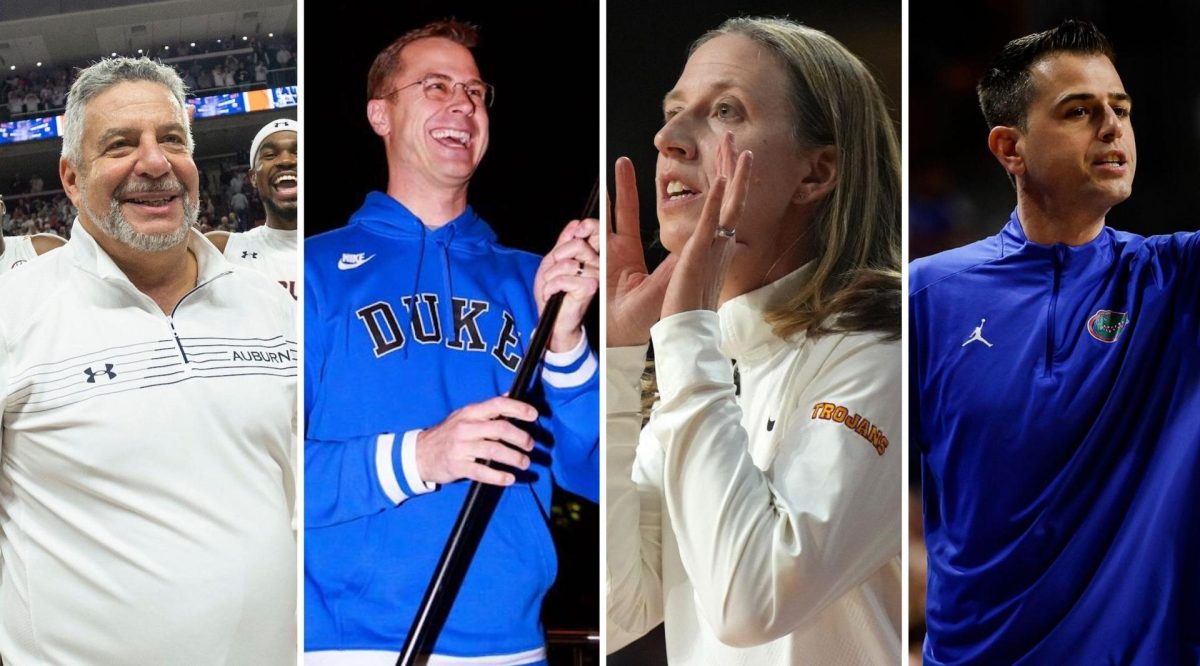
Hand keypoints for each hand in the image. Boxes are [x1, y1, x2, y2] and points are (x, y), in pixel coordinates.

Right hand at [415, 396, 537, 486]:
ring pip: (494, 450)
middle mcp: (466, 427)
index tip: (534, 415)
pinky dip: (499, 476)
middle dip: (521, 437)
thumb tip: (509, 395)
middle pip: (500, 429)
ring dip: (514, 458)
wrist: (418, 454)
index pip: (497, 405)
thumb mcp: (464, 416)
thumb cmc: (447, 434)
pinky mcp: (457, 466)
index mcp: (470, 412)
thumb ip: (487, 409)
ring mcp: (461, 447)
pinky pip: (482, 472)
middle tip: (530, 445)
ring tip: (524, 463)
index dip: (518, 408)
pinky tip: (509, 479)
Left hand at [534, 218, 598, 351]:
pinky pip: (563, 278)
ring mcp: (596, 276)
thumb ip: (563, 243)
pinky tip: (553, 294)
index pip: (597, 231)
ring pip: (566, 264)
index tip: (575, 232)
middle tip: (554, 272)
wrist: (554, 320)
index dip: (586, 226)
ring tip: (553, 287)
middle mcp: (598, 264)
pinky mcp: (590, 289)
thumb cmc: (555, 294)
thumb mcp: (553, 262)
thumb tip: (574, 224)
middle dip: (557, 257)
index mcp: (591, 255)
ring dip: (551, 277)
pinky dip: (550, 287)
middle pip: (578, 244)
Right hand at [606, 156, 678, 346]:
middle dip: (632, 185)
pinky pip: (600, 228)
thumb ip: (681, 258)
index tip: (669, 183)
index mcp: (652, 255)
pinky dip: (600, 210)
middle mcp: (631, 250)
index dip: (662, 202)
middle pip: (634, 209)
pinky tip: (601, 191)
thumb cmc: (646, 317)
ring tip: (620, 164)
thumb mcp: (669, 283)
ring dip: (619, 189)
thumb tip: (702, 237)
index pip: (661, 222)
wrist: (618, 336)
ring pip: (617, 213)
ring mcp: (615, 252)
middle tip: (631, 162)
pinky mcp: (601, 257)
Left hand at [662, 132, 751, 316]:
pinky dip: (717, 199)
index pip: (725, 206)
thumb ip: (700, 257)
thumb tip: (705, 248)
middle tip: (736, 138)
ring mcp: (714, 246)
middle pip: (732, 197)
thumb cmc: (686, 307)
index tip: (732, 158)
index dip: (730, 180)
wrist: (686, 328)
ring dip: (733, 173)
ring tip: (738, 147)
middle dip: (733, 166)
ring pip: (729, 203)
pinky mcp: (700, 252)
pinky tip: (723, 179)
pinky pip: (710, 221)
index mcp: (717, 246)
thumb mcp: (693, 273)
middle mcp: (721, 243)